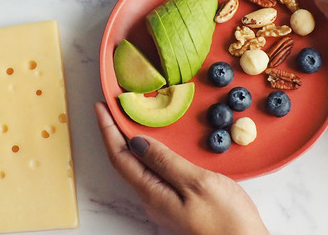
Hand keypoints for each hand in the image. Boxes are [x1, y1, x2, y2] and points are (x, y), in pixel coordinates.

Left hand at [94, 102, 268, 234]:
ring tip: (130, 119)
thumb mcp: (197, 184)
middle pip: (125, 161)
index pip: (119, 156)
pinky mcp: (177, 203)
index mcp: (152, 193)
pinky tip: (158, 144)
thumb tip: (137, 142)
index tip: (101, 106)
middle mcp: (152, 199)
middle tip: (113, 107)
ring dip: (132, 142)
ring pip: (140, 167)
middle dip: (115, 133)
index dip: (108, 129)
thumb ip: (166, 162)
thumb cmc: (227, 220)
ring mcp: (164, 202)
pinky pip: (155, 173)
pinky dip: (150, 153)